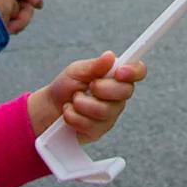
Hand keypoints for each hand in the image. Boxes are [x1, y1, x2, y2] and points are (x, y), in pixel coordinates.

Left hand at [29, 51, 146, 142]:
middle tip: (88, 86)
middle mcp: (117, 96)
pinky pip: (92, 125)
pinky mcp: (99, 130)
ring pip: (106, 110)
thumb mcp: (77, 71)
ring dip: (82, 104)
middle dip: (102, 88)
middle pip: (125, 92)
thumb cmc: (65, 87)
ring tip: (73, 100)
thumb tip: (110, 56)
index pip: (137, 71)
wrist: (49, 108)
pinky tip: (70, 113)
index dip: (134, 71)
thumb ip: (94, 66)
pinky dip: (75, 117)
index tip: (119, 72)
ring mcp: (110, 114)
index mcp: (115, 77)